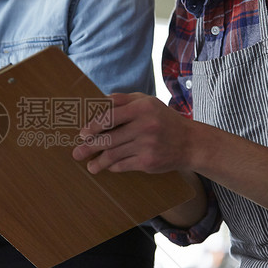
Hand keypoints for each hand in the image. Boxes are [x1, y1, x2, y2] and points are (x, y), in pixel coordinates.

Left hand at [72, 93, 194, 173]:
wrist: (190, 143)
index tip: (83, 133)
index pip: (110, 116)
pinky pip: (123, 165)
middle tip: (77, 152)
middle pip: (108, 138)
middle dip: (89, 146)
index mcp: (142, 108)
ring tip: (89, 166)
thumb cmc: (164, 120)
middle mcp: (145, 125)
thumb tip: (98, 104)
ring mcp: (147, 145)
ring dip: (98, 161)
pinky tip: (107, 167)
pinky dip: (112, 166)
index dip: (93, 125)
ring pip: (113, 154)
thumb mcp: (147, 102)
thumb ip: (123, 100)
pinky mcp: (148, 162)